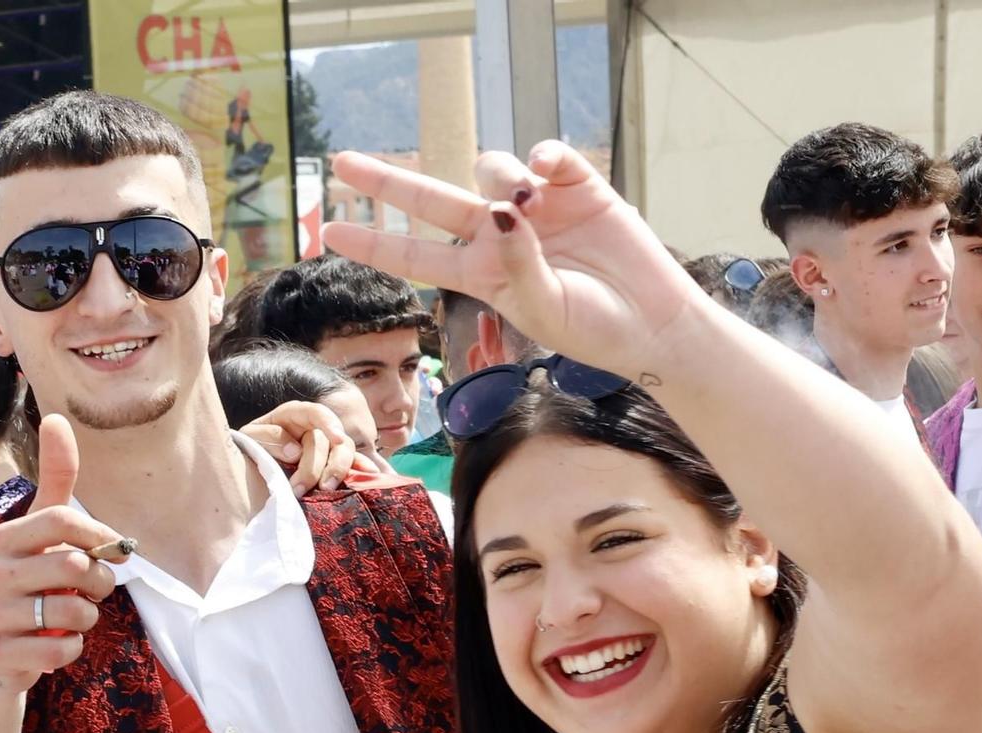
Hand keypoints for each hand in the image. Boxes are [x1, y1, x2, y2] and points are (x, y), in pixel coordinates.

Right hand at [0, 415, 125, 692]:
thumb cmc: (30, 580)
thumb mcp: (41, 530)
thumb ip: (56, 480)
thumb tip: (58, 418)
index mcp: (7, 537)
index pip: (61, 519)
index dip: (99, 536)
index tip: (113, 549)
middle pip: (74, 566)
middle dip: (100, 582)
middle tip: (94, 589)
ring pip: (73, 612)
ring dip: (87, 618)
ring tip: (71, 617)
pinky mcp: (1, 652)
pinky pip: (62, 650)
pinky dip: (71, 649)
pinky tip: (54, 643)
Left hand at [239, 399, 356, 495]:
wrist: (254, 461)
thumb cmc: (252, 444)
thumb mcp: (250, 436)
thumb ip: (268, 437)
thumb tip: (295, 451)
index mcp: (295, 414)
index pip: (317, 413)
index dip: (329, 423)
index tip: (337, 438)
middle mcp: (315, 427)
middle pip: (330, 441)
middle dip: (319, 465)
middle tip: (301, 489)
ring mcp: (327, 446)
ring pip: (344, 453)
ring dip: (337, 472)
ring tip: (325, 491)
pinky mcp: (333, 463)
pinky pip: (354, 464)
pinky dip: (363, 471)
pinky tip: (373, 477)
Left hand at [323, 144, 708, 380]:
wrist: (651, 322)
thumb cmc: (593, 327)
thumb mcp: (542, 307)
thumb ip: (516, 263)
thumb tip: (501, 209)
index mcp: (481, 274)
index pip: (415, 256)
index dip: (374, 243)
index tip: (330, 231)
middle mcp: (499, 236)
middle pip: (430, 202)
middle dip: (387, 182)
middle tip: (341, 162)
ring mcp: (537, 209)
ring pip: (490, 169)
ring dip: (499, 177)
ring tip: (529, 203)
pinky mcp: (577, 187)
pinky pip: (547, 156)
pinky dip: (544, 156)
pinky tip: (548, 173)